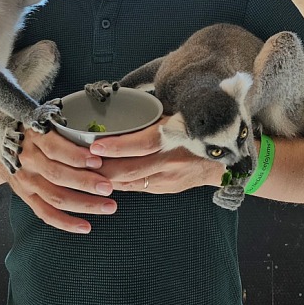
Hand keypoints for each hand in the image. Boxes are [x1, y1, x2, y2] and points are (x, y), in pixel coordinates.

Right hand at [7, 127, 116, 233]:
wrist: (1, 147)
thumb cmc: (35, 133)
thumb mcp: (46, 121)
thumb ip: (67, 131)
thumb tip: (100, 141)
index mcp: (35, 137)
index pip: (54, 148)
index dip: (76, 156)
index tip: (98, 161)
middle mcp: (28, 160)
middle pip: (57, 175)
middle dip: (85, 183)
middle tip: (108, 187)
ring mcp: (27, 181)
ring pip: (55, 197)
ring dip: (83, 204)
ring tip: (108, 206)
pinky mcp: (26, 197)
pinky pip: (46, 213)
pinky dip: (66, 222)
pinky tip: (85, 226)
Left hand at [90, 120, 224, 193]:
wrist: (224, 159)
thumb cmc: (196, 130)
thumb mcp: (176, 116)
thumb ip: (150, 119)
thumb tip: (117, 117)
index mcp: (176, 135)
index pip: (144, 142)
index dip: (117, 146)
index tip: (95, 145)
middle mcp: (172, 159)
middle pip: (130, 169)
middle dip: (101, 168)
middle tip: (80, 162)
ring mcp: (169, 177)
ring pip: (129, 182)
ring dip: (106, 179)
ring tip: (84, 172)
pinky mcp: (166, 188)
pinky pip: (136, 188)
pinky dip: (118, 183)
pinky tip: (103, 180)